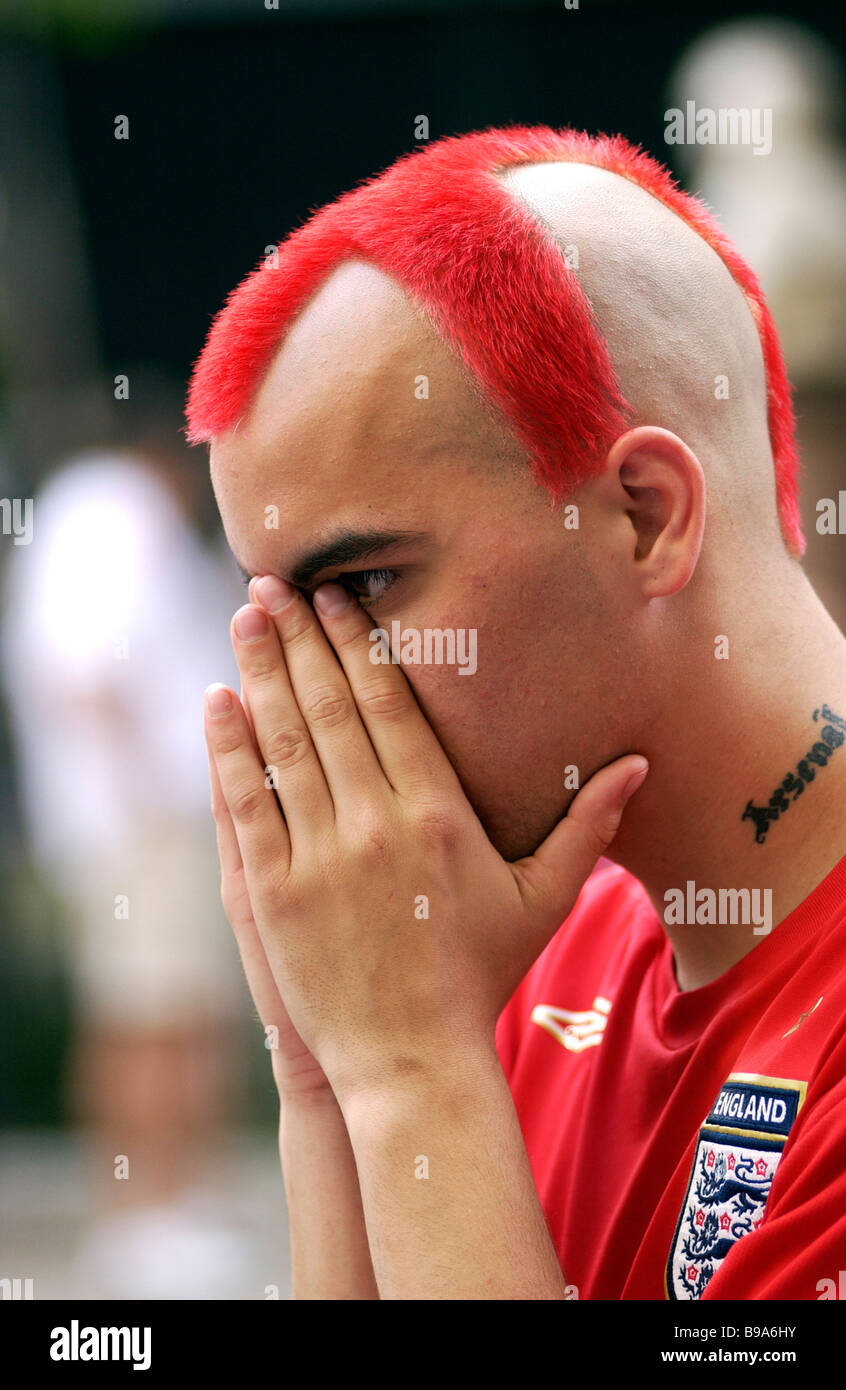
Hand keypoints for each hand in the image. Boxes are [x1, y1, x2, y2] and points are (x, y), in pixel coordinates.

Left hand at [204, 575, 647, 1106]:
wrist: (411, 1061)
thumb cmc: (480, 976)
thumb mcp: (543, 900)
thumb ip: (587, 827)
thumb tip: (639, 764)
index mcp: (440, 814)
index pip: (390, 705)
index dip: (360, 643)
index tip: (337, 596)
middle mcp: (377, 823)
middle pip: (330, 706)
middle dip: (301, 636)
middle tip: (274, 580)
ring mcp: (319, 856)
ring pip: (282, 741)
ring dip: (260, 671)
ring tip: (244, 616)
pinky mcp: (273, 891)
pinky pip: (245, 802)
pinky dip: (228, 748)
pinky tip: (218, 700)